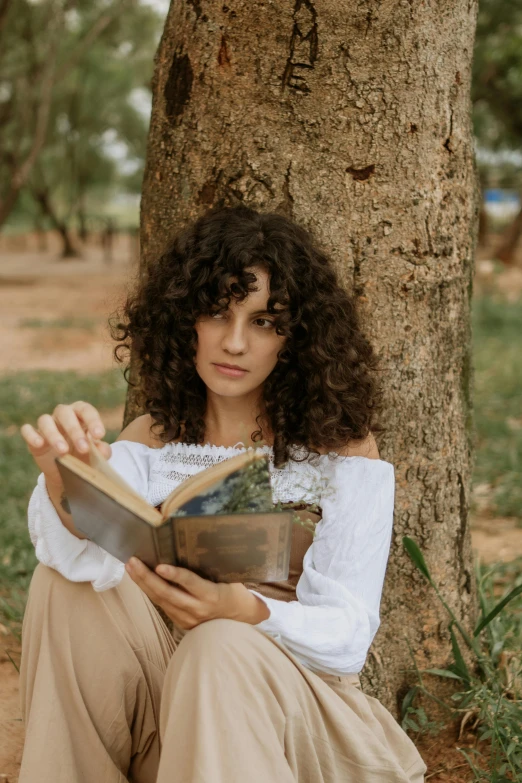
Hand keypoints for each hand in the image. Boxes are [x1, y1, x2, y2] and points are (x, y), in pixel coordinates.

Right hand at [20, 401, 110, 487]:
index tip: (99, 435)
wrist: (67, 471)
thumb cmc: (84, 455)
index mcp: (80, 415)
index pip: (86, 410)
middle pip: (65, 413)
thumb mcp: (95, 455)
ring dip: (54, 434)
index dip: (93, 420)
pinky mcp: (33, 436)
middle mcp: (63, 415)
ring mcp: (47, 425)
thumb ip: (101, 450)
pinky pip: (28, 430)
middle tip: (83, 449)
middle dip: (74, 430)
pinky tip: (39, 444)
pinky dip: (32, 435)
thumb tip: (104, 451)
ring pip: (45, 420)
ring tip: (63, 451)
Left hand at [125, 558, 269, 628]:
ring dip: (143, 583)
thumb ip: (211, 569)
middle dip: (147, 577)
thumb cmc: (235, 593)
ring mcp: (188, 618)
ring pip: (161, 600)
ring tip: (131, 568)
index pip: (190, 583)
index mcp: (212, 596)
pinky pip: (163, 605)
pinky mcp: (181, 623)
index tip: (159, 566)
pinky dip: (150, 591)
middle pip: (167, 593)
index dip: (175, 574)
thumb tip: (194, 547)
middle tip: (133, 561)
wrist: (240, 621)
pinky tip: (140, 580)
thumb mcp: (230, 579)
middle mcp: (197, 609)